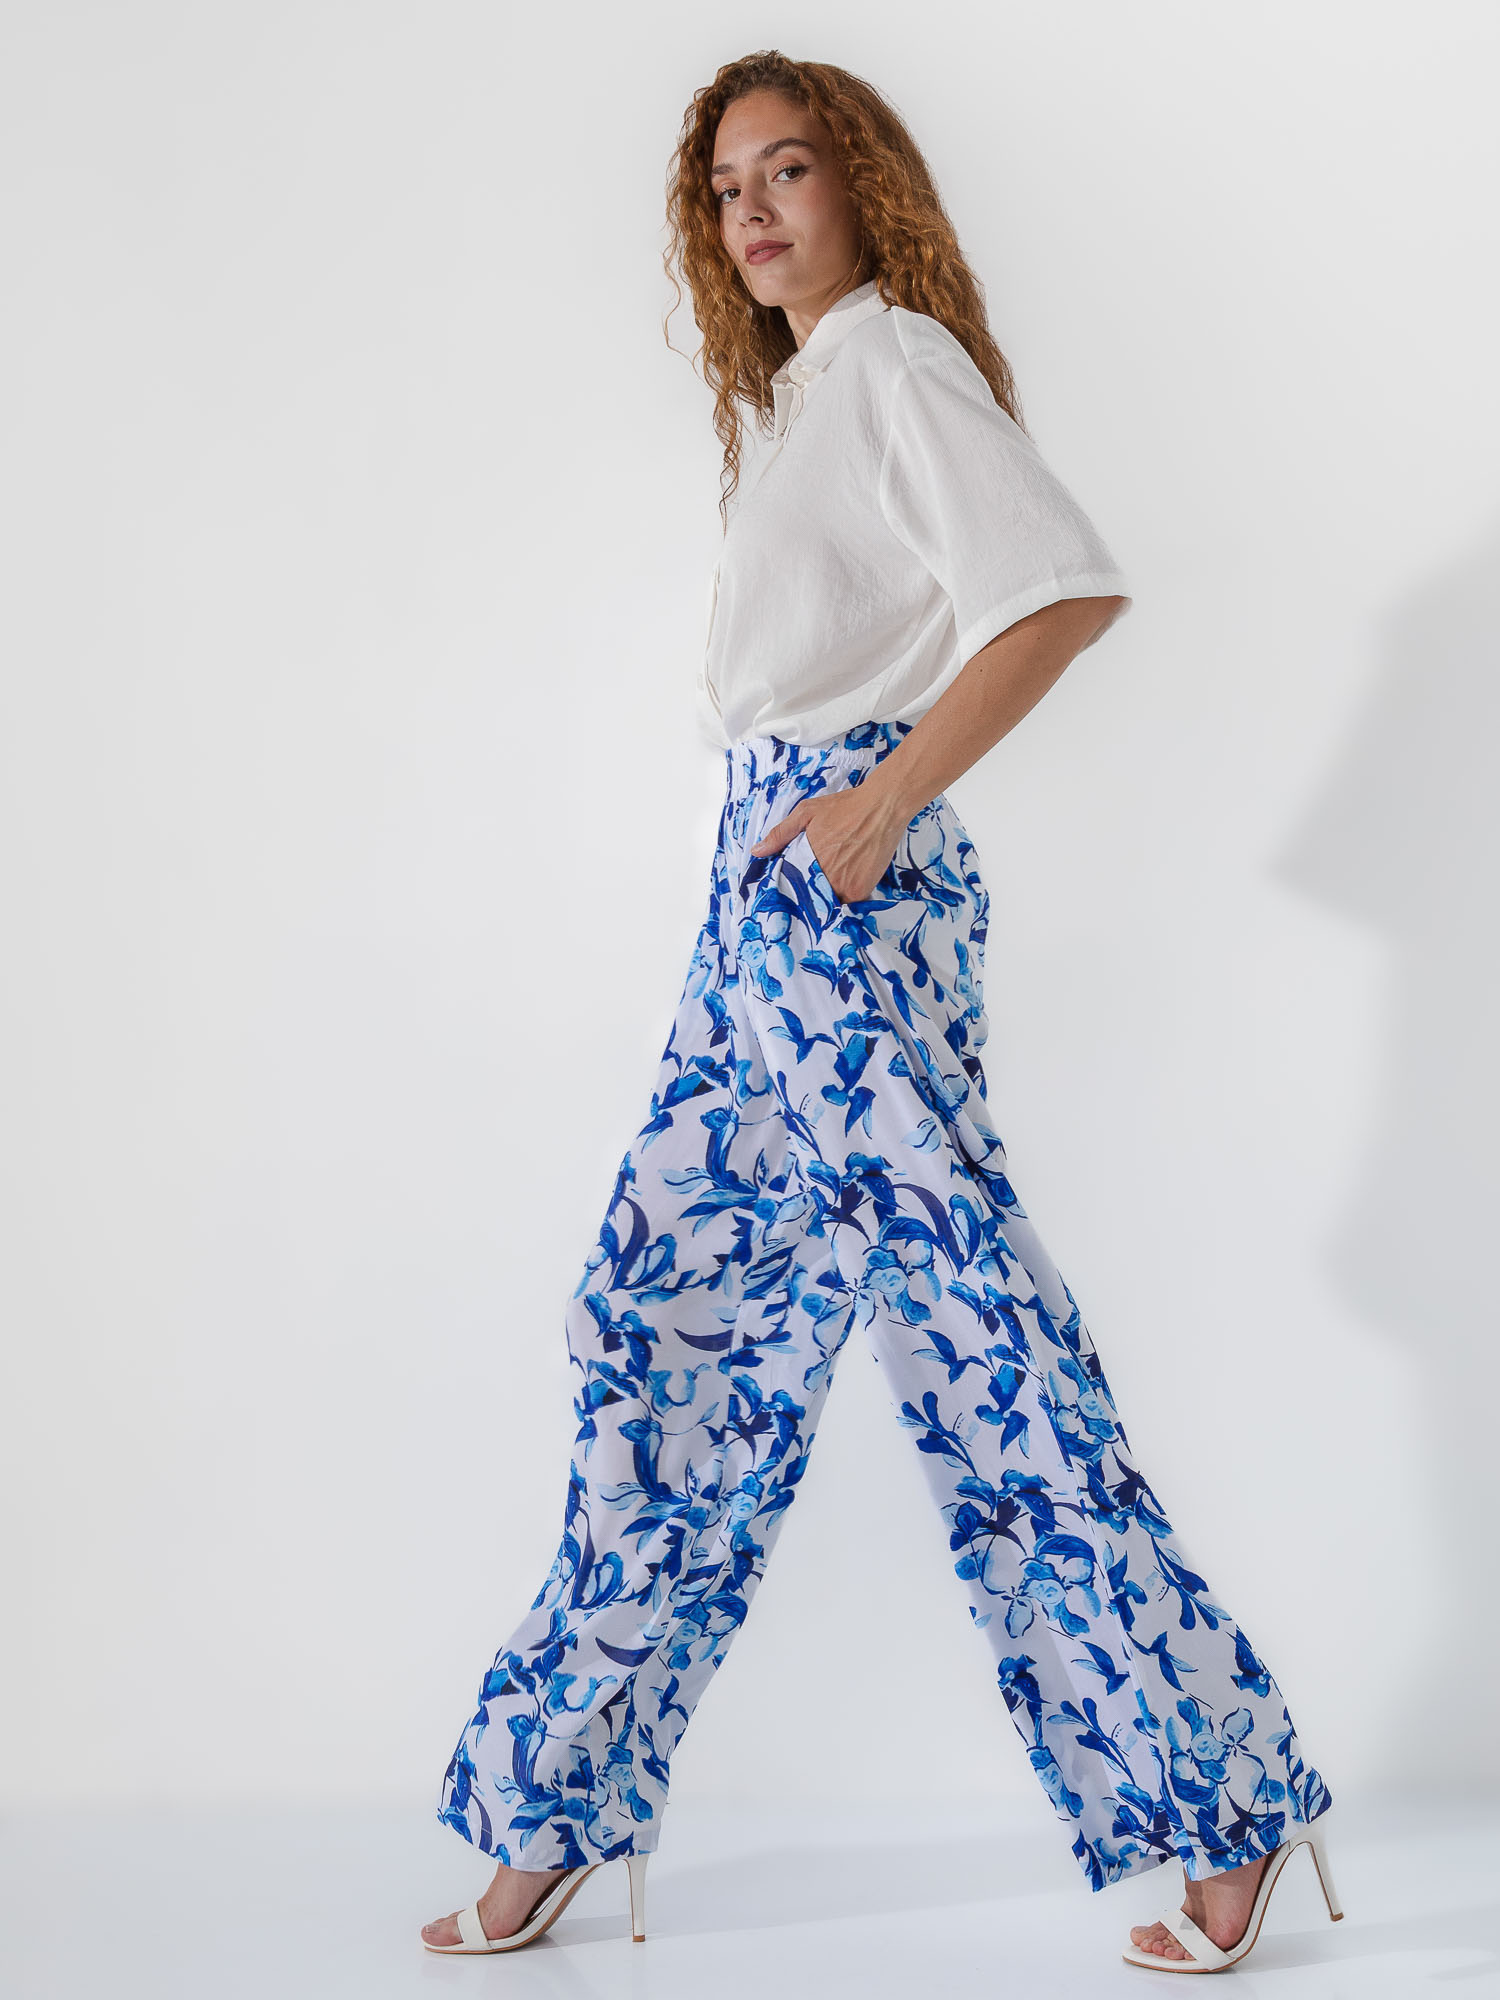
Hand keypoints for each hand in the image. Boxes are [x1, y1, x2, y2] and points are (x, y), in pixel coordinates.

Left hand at [750, 779, 909, 903]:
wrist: (882, 807)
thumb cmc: (846, 807)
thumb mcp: (807, 812)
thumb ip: (780, 833)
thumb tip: (757, 851)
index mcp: (806, 859)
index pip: (789, 886)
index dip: (789, 890)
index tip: (788, 892)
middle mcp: (824, 875)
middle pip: (808, 897)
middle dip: (806, 896)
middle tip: (808, 893)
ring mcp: (843, 885)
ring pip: (827, 903)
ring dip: (825, 900)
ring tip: (827, 891)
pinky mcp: (861, 890)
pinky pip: (848, 905)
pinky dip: (845, 900)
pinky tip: (844, 890)